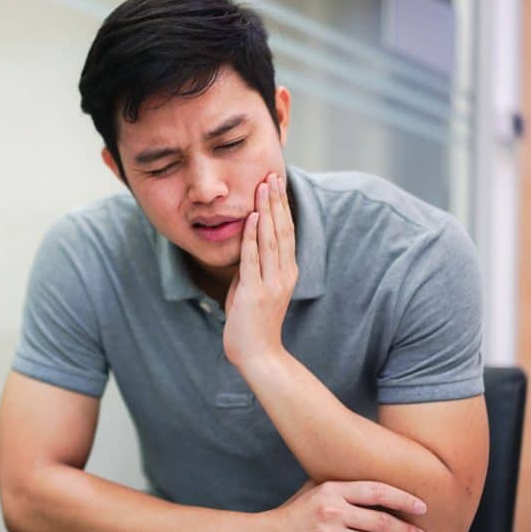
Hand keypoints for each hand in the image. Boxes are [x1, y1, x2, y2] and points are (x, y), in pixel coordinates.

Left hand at [223, 172, 297, 372]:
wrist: (258, 357)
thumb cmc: (252, 326)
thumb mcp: (252, 290)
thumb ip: (250, 269)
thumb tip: (244, 248)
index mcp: (286, 273)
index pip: (286, 232)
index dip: (281, 207)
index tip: (275, 183)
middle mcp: (283, 275)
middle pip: (282, 230)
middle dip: (276, 201)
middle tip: (273, 174)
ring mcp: (271, 284)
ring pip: (271, 239)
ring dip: (267, 211)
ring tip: (264, 186)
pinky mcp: (256, 293)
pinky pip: (254, 259)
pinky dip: (254, 237)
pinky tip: (253, 217)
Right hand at [248, 481, 428, 531]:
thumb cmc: (290, 517)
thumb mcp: (312, 493)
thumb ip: (339, 487)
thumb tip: (375, 485)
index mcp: (330, 490)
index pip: (377, 490)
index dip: (404, 498)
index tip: (422, 507)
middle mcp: (332, 511)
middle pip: (383, 521)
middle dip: (408, 530)